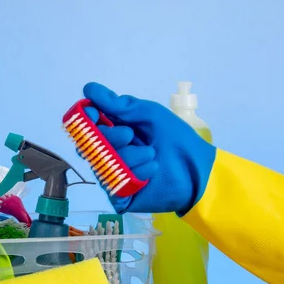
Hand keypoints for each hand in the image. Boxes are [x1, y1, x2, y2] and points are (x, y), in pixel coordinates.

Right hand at [80, 82, 215, 215]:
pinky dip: (133, 174)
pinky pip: (114, 185)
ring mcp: (114, 175)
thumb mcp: (148, 114)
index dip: (85, 119)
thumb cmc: (176, 139)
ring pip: (103, 165)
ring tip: (152, 154)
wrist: (198, 169)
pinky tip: (151, 170)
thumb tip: (88, 88)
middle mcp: (109, 153)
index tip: (95, 114)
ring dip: (128, 156)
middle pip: (90, 145)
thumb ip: (118, 104)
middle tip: (130, 135)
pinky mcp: (120, 195)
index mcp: (114, 132)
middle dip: (109, 137)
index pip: (87, 126)